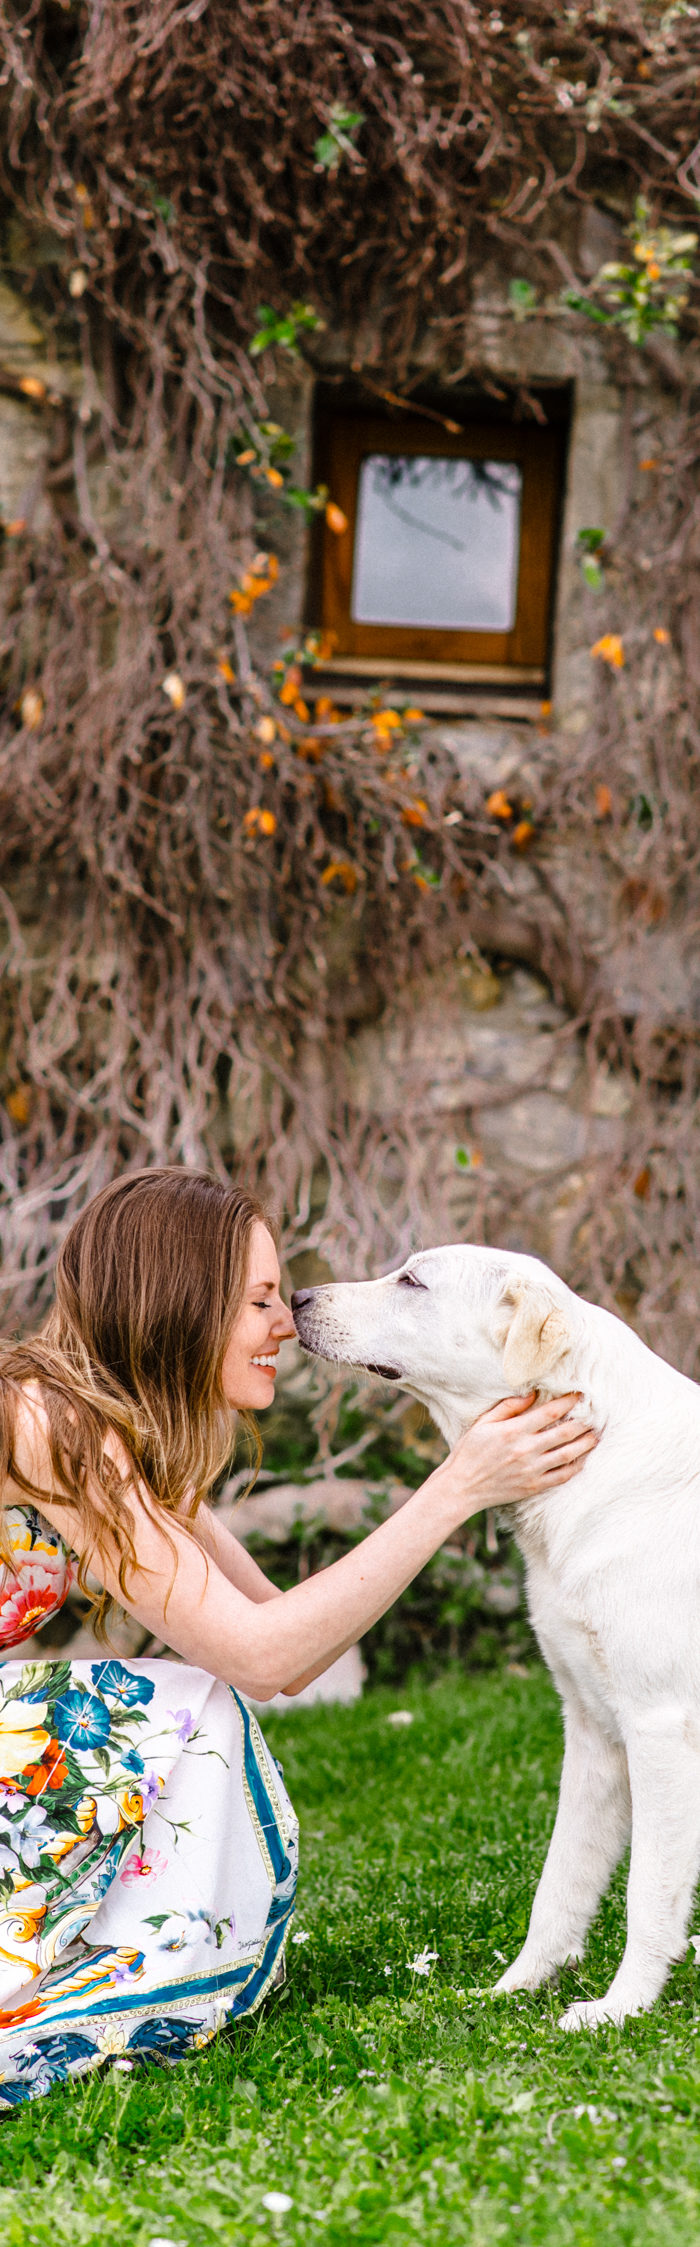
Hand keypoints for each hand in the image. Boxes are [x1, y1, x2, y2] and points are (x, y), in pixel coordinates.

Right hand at [445, 1391, 598, 1516]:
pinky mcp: (534, 1485)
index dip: (568, 1402)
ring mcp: (532, 1469)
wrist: (462, 1487)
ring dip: (585, 1444)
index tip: (580, 1395)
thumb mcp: (483, 1423)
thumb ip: (508, 1407)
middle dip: (583, 1422)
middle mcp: (526, 1450)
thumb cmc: (469, 1452)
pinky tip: (583, 1459)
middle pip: (564, 1433)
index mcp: (513, 1431)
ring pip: (568, 1454)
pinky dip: (576, 1467)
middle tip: (597, 1414)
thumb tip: (531, 1394)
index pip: (549, 1413)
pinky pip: (561, 1476)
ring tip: (596, 1435)